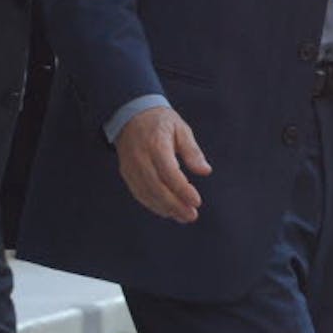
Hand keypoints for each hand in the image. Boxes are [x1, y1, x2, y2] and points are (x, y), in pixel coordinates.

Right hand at [114, 106, 211, 222]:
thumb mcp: (180, 128)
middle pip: (156, 187)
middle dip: (175, 204)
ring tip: (183, 216)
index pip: (168, 172)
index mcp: (155, 143)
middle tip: (192, 215)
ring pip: (146, 193)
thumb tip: (205, 171)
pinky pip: (139, 193)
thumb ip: (192, 151)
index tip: (197, 201)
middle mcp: (140, 157)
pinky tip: (168, 211)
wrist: (130, 115)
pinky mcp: (127, 173)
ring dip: (165, 208)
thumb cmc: (160, 122)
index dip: (182, 190)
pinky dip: (153, 205)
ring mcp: (131, 166)